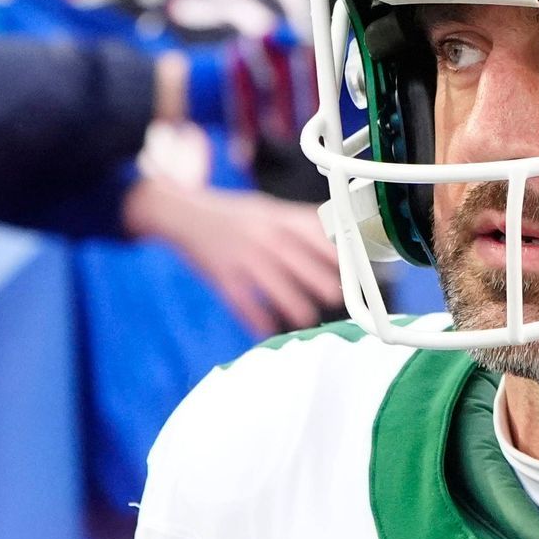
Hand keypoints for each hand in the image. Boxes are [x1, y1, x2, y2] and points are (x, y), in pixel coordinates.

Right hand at [122, 177, 342, 337]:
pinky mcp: (224, 278)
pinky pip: (245, 304)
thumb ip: (302, 223)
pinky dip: (258, 320)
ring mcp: (244, 258)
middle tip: (336, 297)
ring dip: (295, 306)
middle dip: (323, 283)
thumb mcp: (270, 209)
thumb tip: (342, 234)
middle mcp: (265, 236)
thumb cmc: (234, 214)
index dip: (340, 256)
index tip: (355, 271)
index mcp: (280, 218)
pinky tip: (269, 329)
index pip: (318, 236)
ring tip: (307, 317)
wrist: (183, 215)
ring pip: (278, 288)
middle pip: (304, 264)